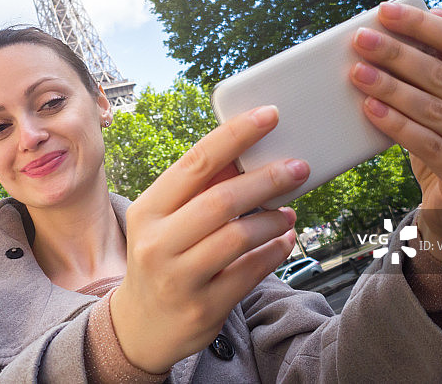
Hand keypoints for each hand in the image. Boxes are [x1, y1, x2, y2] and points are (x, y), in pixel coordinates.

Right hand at [111, 105, 308, 372]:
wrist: (141, 325)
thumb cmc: (162, 257)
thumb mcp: (165, 220)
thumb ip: (201, 188)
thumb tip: (248, 148)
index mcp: (148, 209)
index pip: (195, 162)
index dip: (236, 135)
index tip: (270, 115)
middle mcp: (157, 242)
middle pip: (222, 200)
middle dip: (267, 179)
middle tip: (299, 167)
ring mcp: (179, 278)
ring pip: (239, 237)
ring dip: (273, 220)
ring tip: (289, 212)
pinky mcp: (203, 308)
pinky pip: (251, 272)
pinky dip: (275, 251)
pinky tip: (285, 240)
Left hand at [349, 2, 441, 262]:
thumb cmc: (440, 143)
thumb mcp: (438, 103)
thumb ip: (432, 68)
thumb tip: (419, 16)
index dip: (421, 25)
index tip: (383, 11)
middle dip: (397, 54)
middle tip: (361, 40)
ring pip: (433, 109)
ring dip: (391, 88)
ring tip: (357, 73)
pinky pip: (428, 143)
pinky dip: (396, 125)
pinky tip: (370, 110)